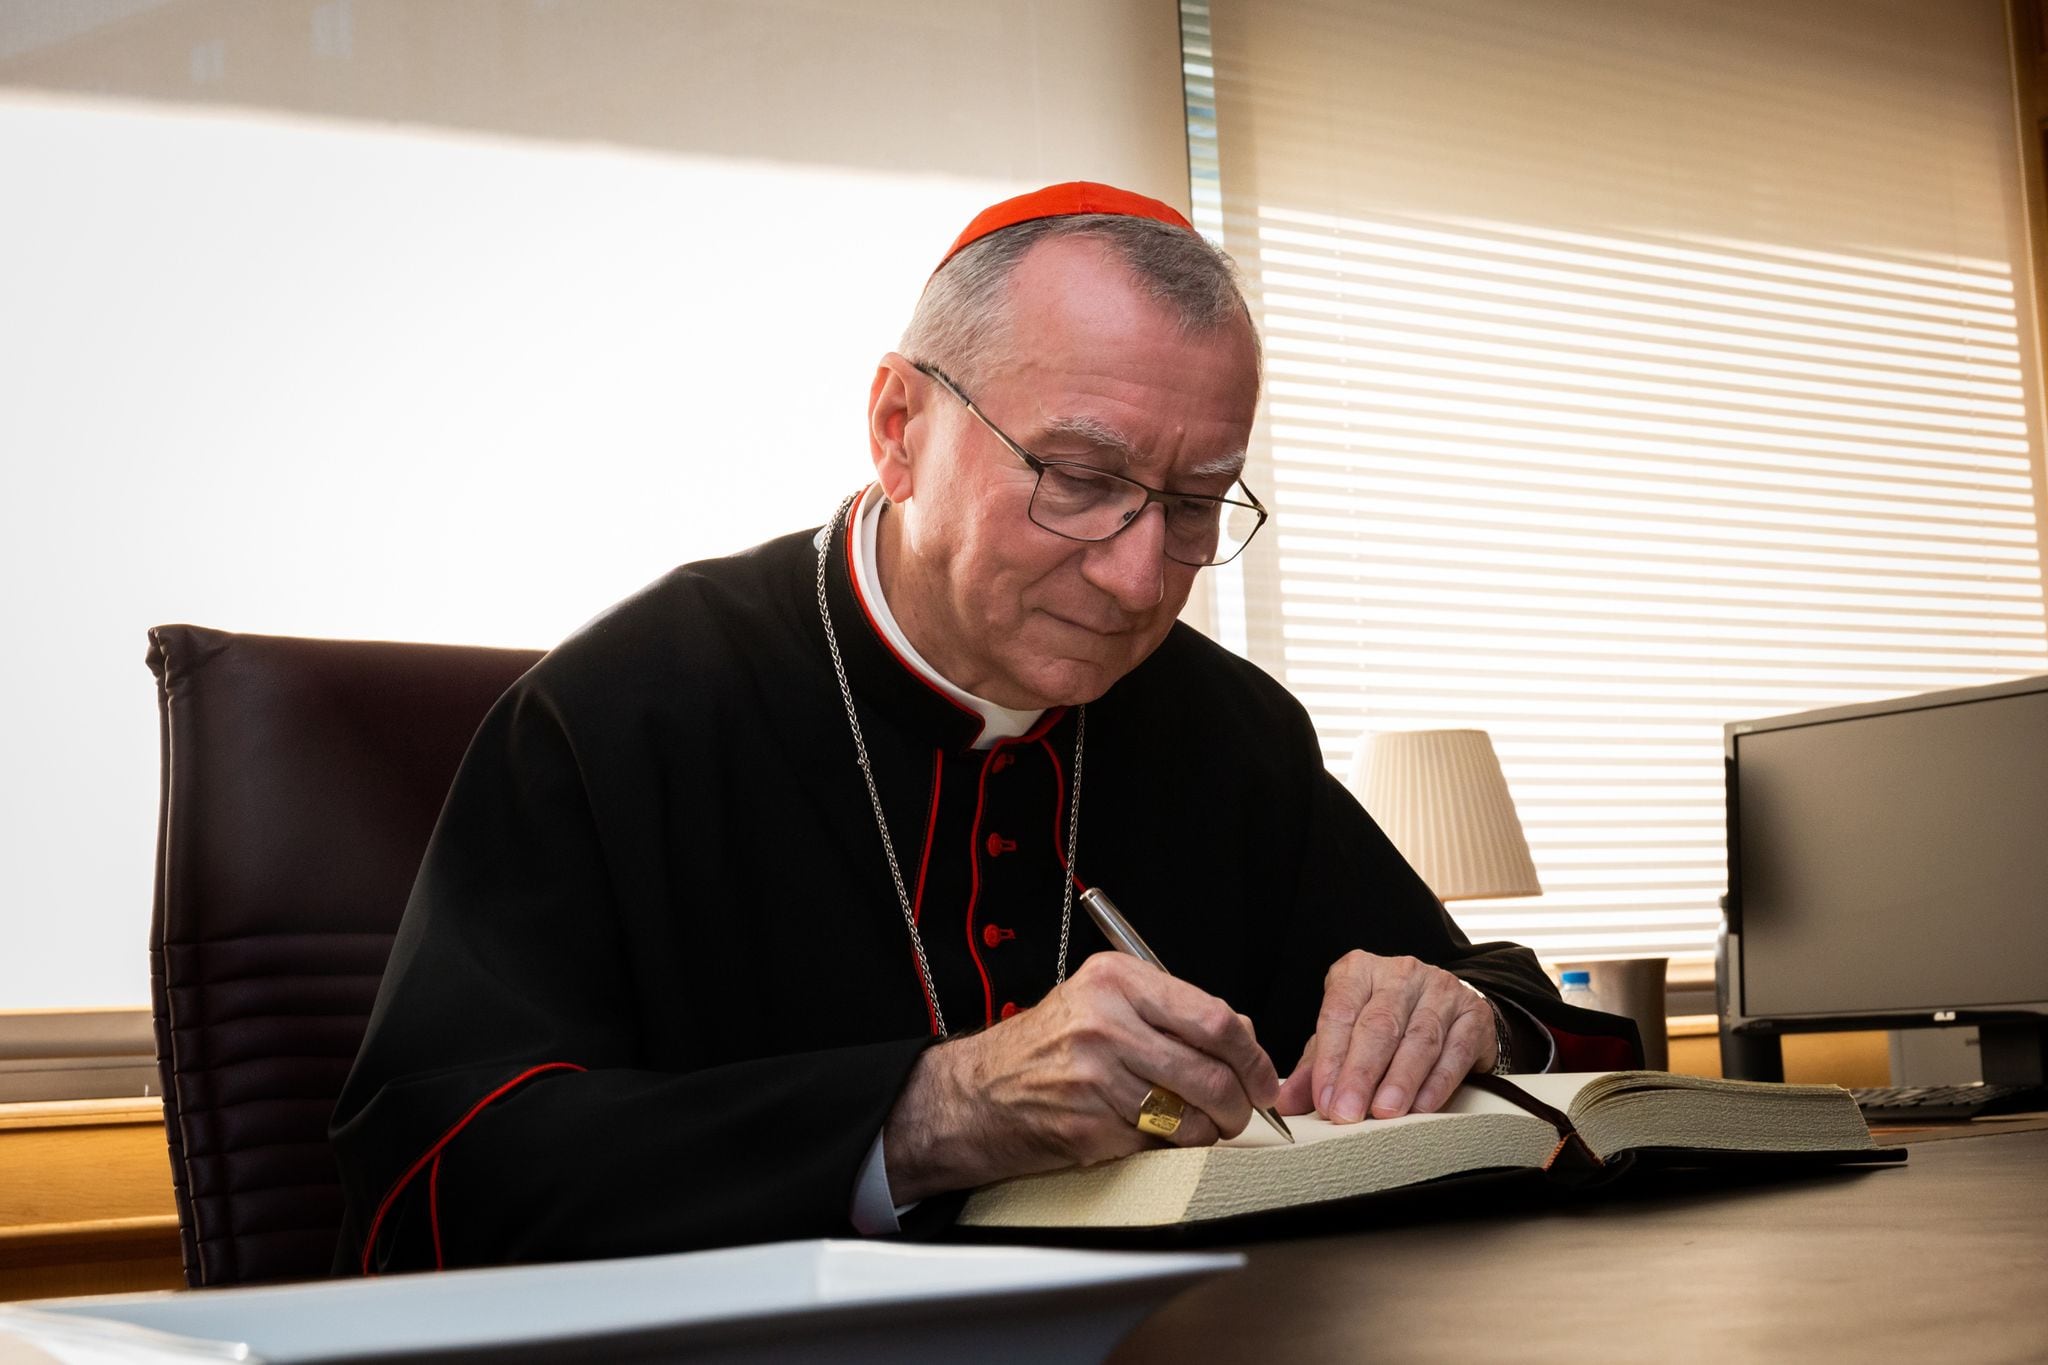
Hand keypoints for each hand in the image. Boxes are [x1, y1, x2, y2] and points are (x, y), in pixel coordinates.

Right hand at [881, 953, 1278, 1202]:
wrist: (977, 1093)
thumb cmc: (1048, 1046)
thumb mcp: (1104, 1001)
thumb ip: (1172, 1011)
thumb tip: (1244, 1039)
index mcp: (1116, 980)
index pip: (1214, 1019)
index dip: (1253, 1058)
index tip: (1263, 1079)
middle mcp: (1106, 1023)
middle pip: (1211, 1072)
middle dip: (1241, 1104)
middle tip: (1244, 1113)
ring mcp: (1095, 1077)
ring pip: (1191, 1116)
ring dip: (1209, 1131)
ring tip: (1201, 1127)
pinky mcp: (1088, 1125)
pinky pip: (1158, 1143)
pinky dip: (1169, 1147)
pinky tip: (1153, 1135)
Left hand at [1274, 951, 1496, 1122]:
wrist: (1448, 1008)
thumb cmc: (1387, 1023)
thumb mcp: (1345, 1037)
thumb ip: (1316, 1067)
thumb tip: (1286, 1102)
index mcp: (1359, 971)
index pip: (1340, 1013)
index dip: (1330, 1059)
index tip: (1324, 1099)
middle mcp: (1400, 973)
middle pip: (1379, 1026)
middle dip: (1360, 1074)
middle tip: (1347, 1113)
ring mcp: (1441, 989)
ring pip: (1419, 1038)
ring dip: (1400, 1081)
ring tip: (1384, 1113)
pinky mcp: (1473, 1013)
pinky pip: (1455, 1050)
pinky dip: (1438, 1082)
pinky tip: (1423, 1106)